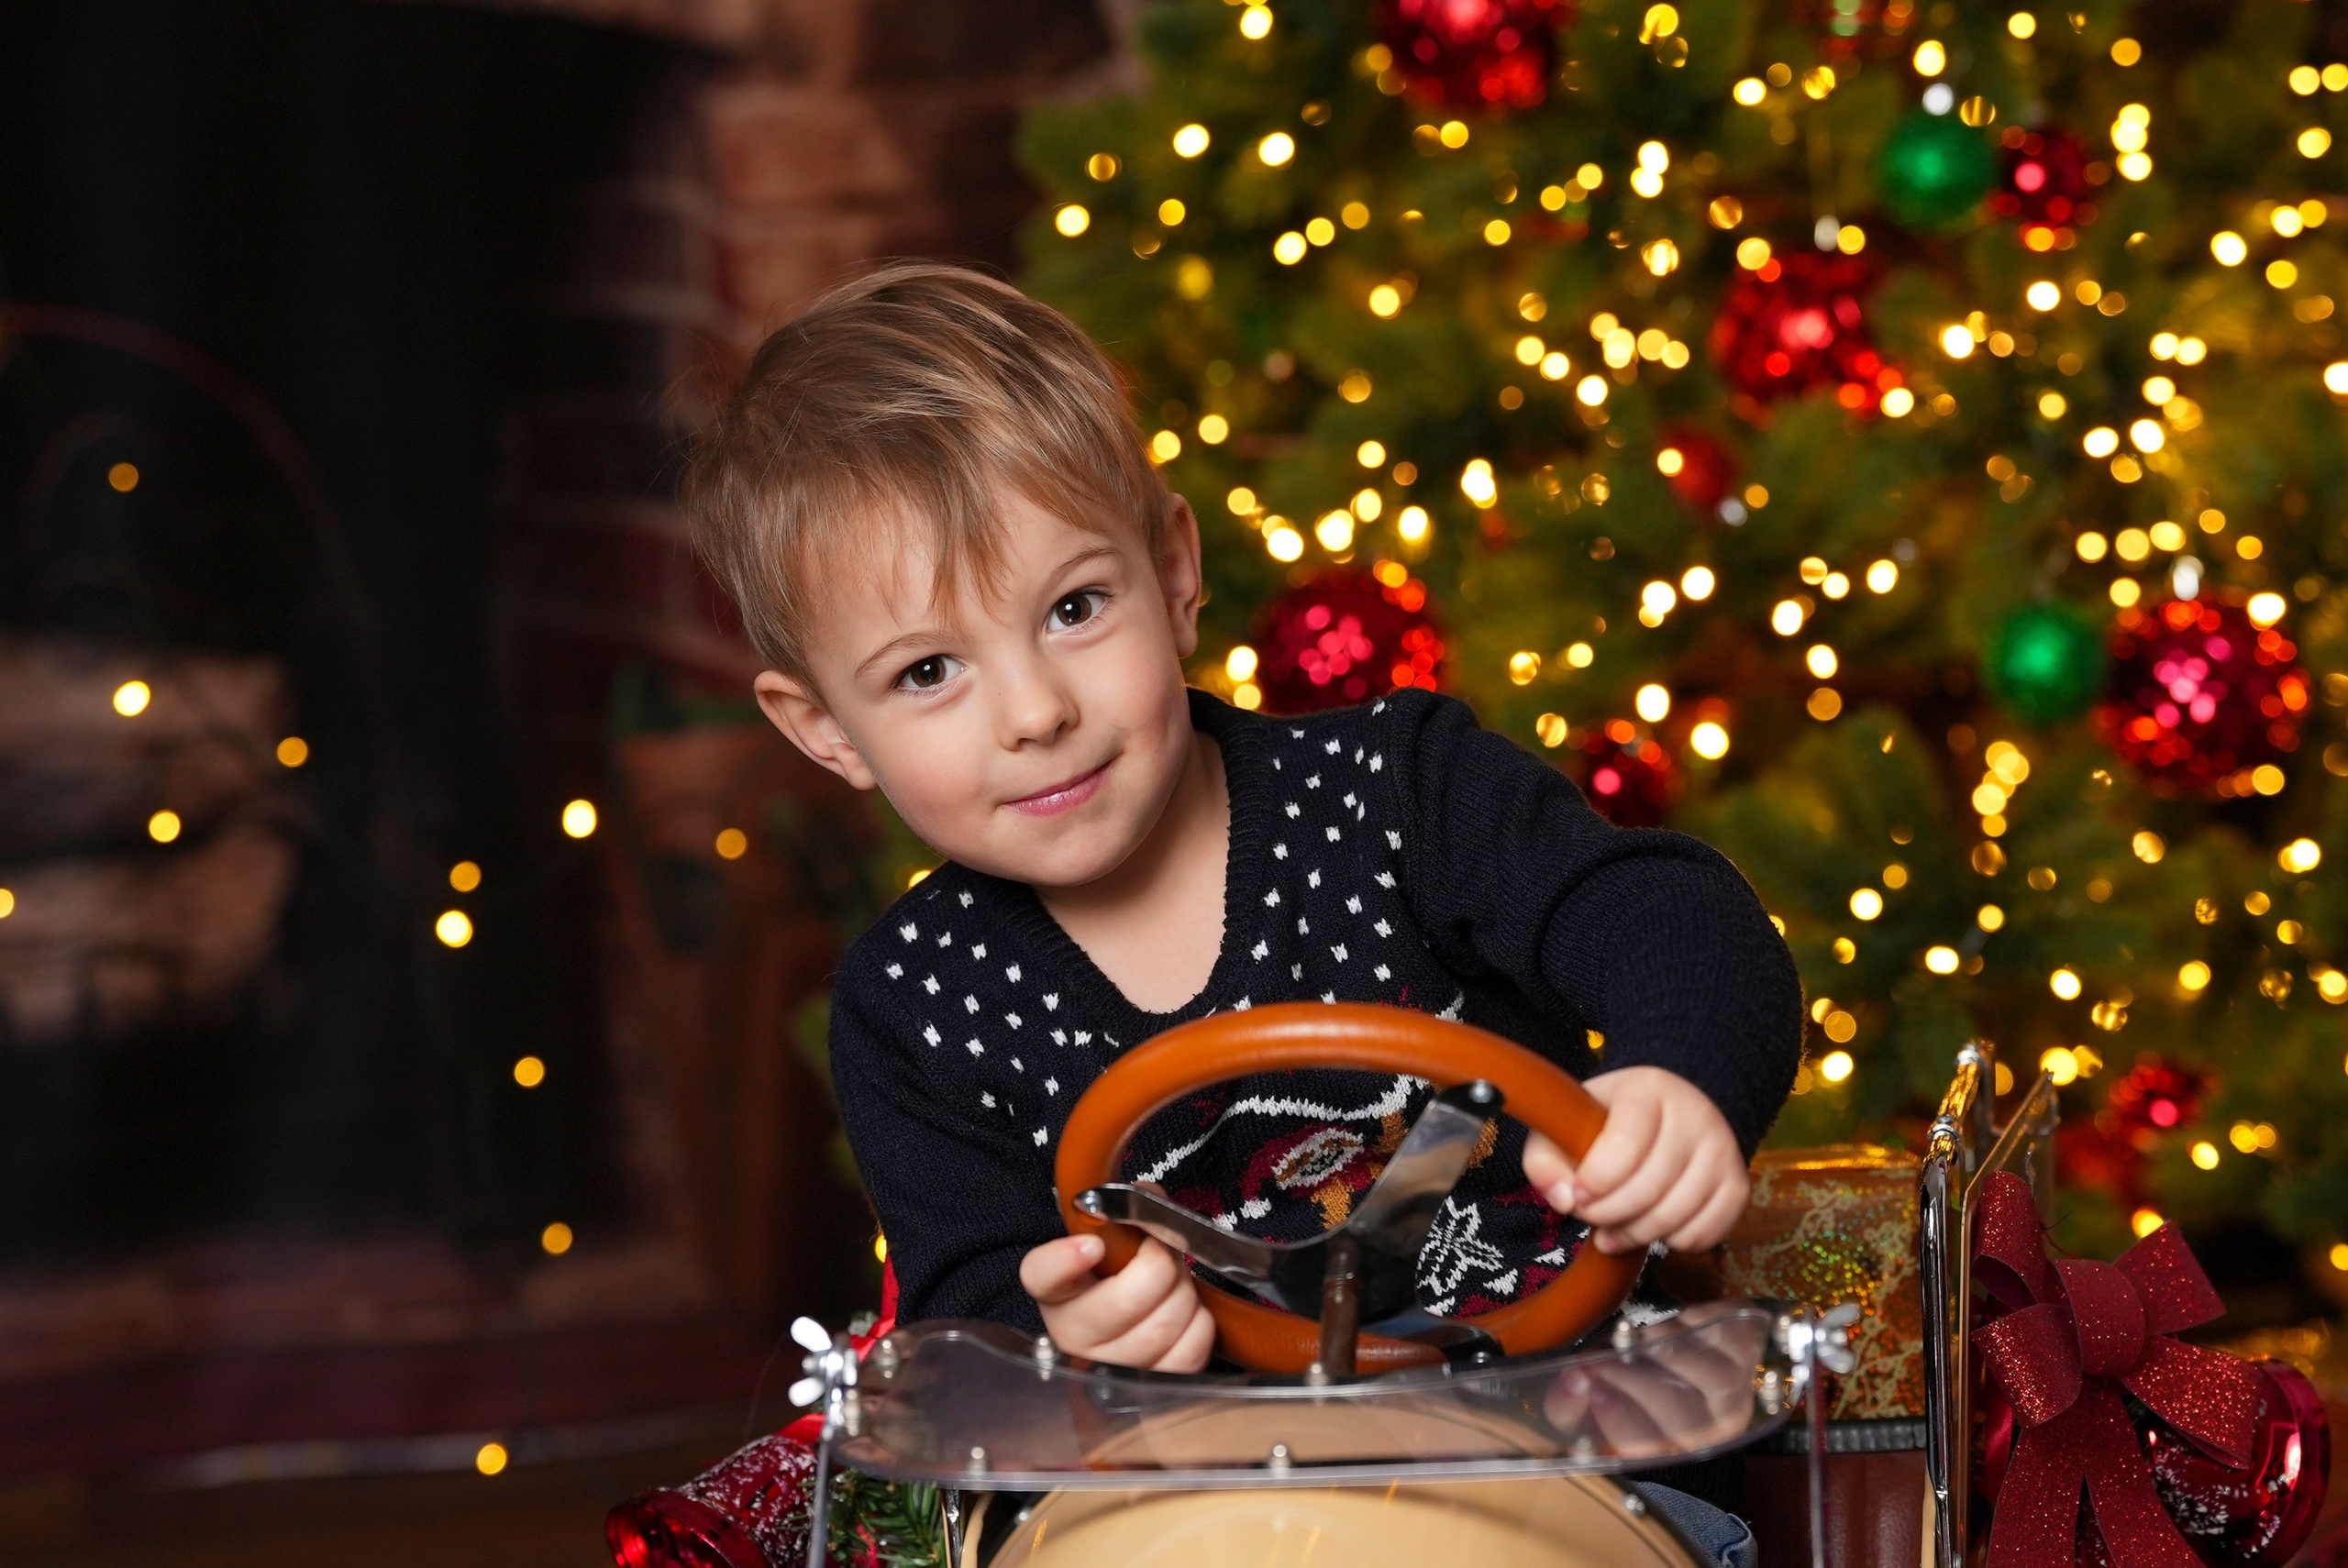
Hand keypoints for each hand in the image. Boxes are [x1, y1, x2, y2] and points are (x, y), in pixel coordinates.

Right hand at [1018, 1232, 1215, 1371]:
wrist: (1131, 1325)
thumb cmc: (1120, 1276)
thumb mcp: (1113, 1240)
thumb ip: (1126, 1213)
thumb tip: (1152, 1201)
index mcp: (1057, 1291)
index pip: (1042, 1275)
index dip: (1065, 1260)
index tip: (1091, 1245)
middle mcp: (1074, 1336)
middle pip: (1127, 1299)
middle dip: (1161, 1264)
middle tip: (1161, 1253)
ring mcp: (1113, 1369)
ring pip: (1165, 1323)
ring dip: (1183, 1292)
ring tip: (1173, 1285)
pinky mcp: (1155, 1387)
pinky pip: (1193, 1346)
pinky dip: (1199, 1321)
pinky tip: (1183, 1315)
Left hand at [1521, 1065, 1748, 1254]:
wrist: (1671, 1111)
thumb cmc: (1610, 1122)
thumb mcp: (1567, 1125)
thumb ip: (1545, 1159)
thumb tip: (1563, 1200)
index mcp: (1647, 1090)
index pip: (1626, 1143)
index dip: (1596, 1180)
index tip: (1577, 1194)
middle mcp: (1694, 1115)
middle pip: (1649, 1188)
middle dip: (1609, 1215)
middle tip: (1591, 1215)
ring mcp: (1722, 1151)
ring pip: (1676, 1216)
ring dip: (1635, 1235)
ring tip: (1612, 1230)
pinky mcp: (1737, 1185)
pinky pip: (1704, 1234)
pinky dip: (1672, 1242)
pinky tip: (1652, 1226)